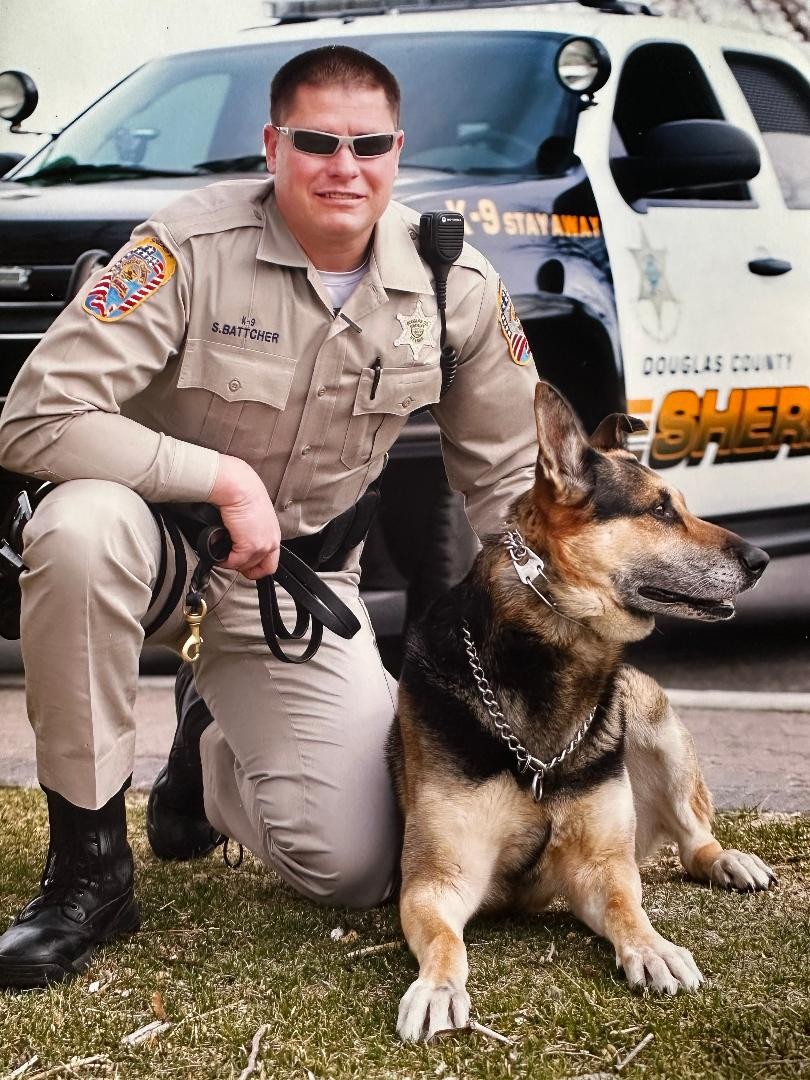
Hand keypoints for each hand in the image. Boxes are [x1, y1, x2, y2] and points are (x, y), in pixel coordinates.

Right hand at [208, 455, 280, 578]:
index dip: (256, 566)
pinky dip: (224, 561)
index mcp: (273, 532)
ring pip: (246, 566)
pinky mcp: (251, 546)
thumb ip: (249, 528)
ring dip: (232, 563)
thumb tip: (236, 536)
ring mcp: (263, 545)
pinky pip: (235, 562)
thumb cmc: (242, 492)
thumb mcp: (252, 514)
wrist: (239, 486)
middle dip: (246, 569)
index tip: (244, 564)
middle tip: (232, 563)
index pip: (271, 560)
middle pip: (263, 569)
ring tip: (222, 555)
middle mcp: (272, 540)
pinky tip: (219, 554)